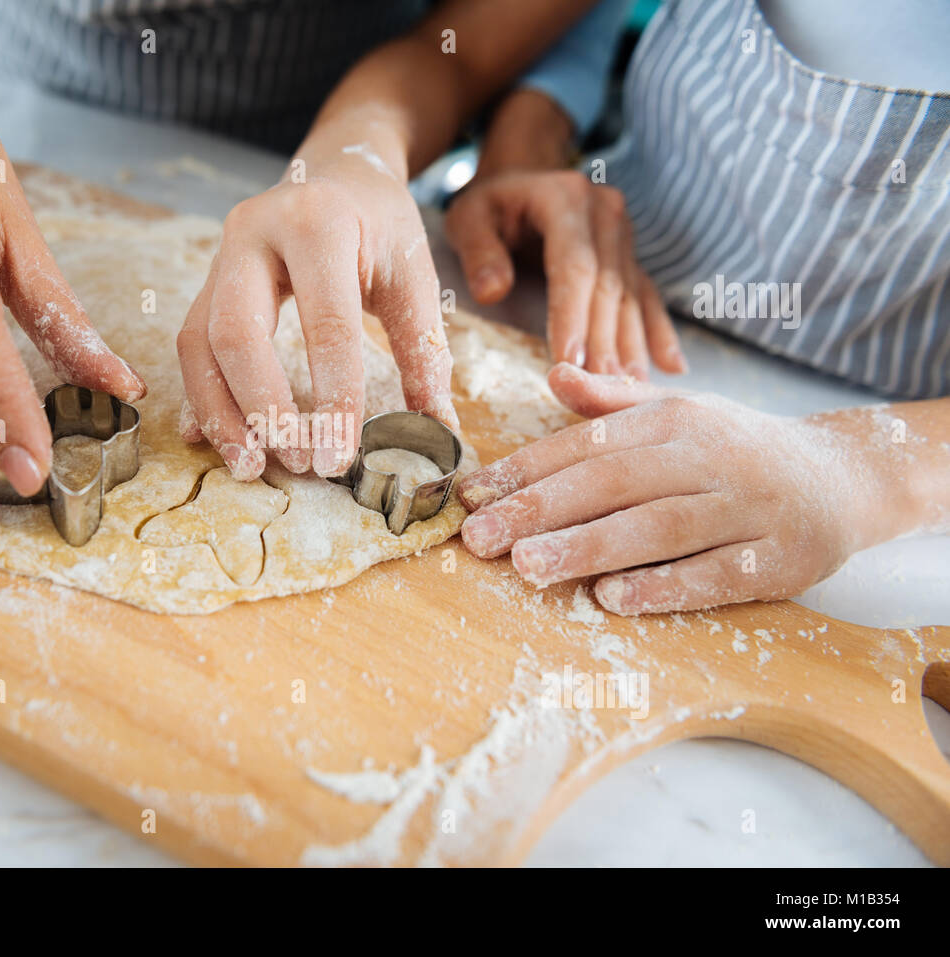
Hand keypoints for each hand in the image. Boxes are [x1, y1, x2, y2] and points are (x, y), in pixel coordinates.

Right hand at [176, 149, 456, 480]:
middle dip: (263, 408)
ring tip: (252, 468)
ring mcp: (219, 256)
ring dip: (222, 413)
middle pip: (237, 332)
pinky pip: (190, 346)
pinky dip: (203, 398)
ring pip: (199, 344)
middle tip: (297, 463)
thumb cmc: (380, 224)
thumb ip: (425, 350)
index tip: (341, 456)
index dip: (333, 395)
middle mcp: (254, 233)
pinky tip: (219, 441)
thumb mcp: (412, 274)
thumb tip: (440, 433)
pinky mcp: (205, 282)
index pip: (325, 322)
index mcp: (317, 222)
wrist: (337, 171)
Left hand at [444, 169, 685, 379]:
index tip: (569, 362)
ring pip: (631, 296)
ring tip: (631, 390)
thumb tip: (492, 292)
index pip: (575, 267)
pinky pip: (648, 296)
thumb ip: (478, 252)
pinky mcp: (630, 255)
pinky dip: (658, 333)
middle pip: (608, 287)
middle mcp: (605, 214)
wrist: (521, 179)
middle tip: (600, 389)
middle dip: (604, 341)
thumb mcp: (468, 218)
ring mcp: (624, 235)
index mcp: (567, 199)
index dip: (573, 316)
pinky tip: (672, 368)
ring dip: (632, 346)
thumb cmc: (490, 205)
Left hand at [455, 364, 907, 614]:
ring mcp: (745, 507)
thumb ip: (612, 404)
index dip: (525, 470)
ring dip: (589, 547)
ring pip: (657, 527)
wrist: (844, 477)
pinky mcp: (777, 557)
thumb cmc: (737, 449)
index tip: (470, 495)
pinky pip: (713, 573)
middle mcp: (706, 457)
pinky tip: (611, 599)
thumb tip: (552, 373)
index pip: (587, 444)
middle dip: (540, 510)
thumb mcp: (678, 414)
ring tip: (527, 566)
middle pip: (613, 483)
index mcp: (673, 421)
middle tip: (478, 537)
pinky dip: (662, 586)